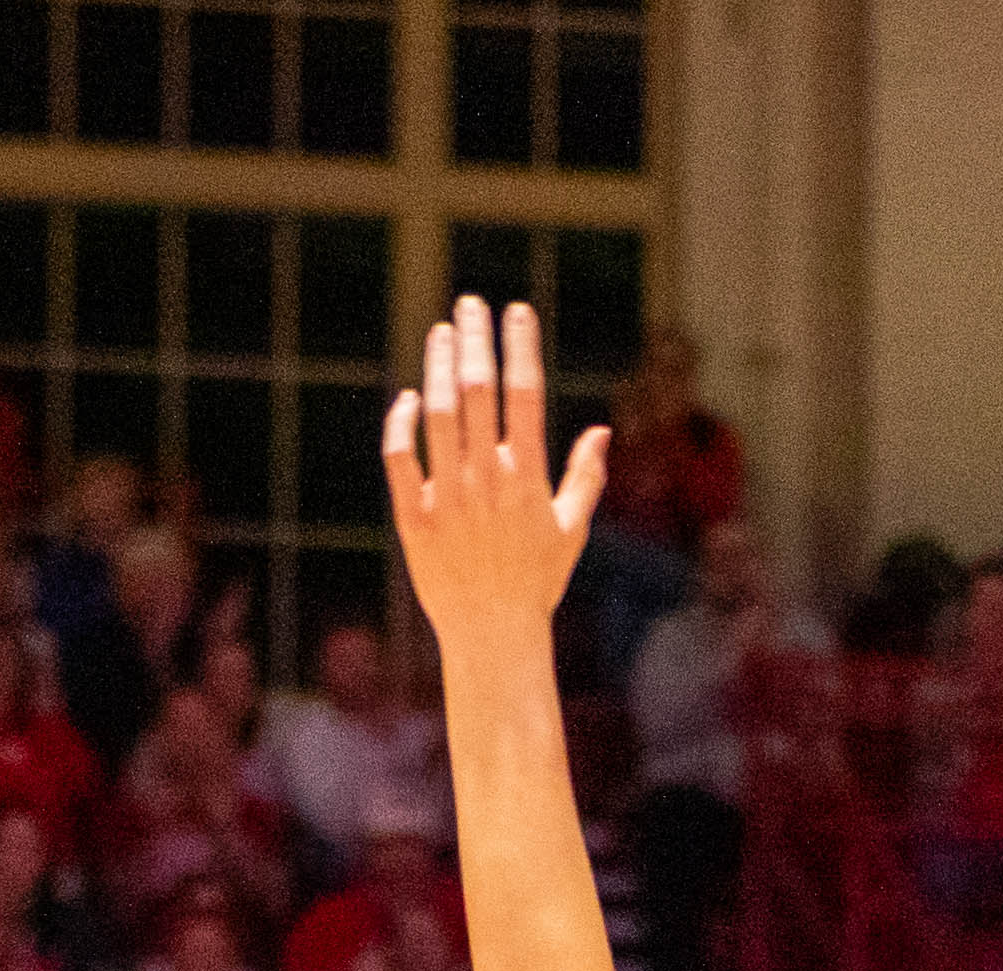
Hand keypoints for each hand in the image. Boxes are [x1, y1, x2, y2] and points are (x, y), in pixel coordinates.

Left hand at [386, 298, 606, 675]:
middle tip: (470, 304)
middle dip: (476, 340)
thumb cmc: (537, 582)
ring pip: (438, 415)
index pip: (525, 395)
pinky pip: (400, 457)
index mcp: (529, 480)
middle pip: (479, 392)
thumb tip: (601, 430)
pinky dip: (401, 423)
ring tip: (441, 333)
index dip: (520, 347)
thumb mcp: (571, 530)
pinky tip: (408, 398)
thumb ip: (586, 476)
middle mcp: (487, 482)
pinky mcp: (412, 517)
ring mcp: (447, 498)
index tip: (515, 311)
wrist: (492, 634)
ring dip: (439, 367)